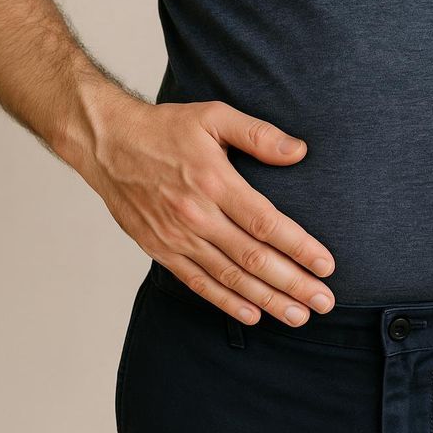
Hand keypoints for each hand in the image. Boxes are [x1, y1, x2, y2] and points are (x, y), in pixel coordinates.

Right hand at [75, 98, 336, 326]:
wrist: (106, 143)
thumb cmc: (165, 128)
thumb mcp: (214, 116)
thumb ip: (259, 135)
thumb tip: (299, 151)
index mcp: (215, 182)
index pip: (266, 224)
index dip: (299, 248)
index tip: (327, 265)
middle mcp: (197, 216)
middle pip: (253, 258)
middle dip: (293, 283)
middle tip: (324, 302)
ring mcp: (177, 237)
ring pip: (230, 277)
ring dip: (267, 300)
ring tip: (299, 316)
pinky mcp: (161, 249)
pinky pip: (198, 283)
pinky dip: (227, 302)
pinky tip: (253, 315)